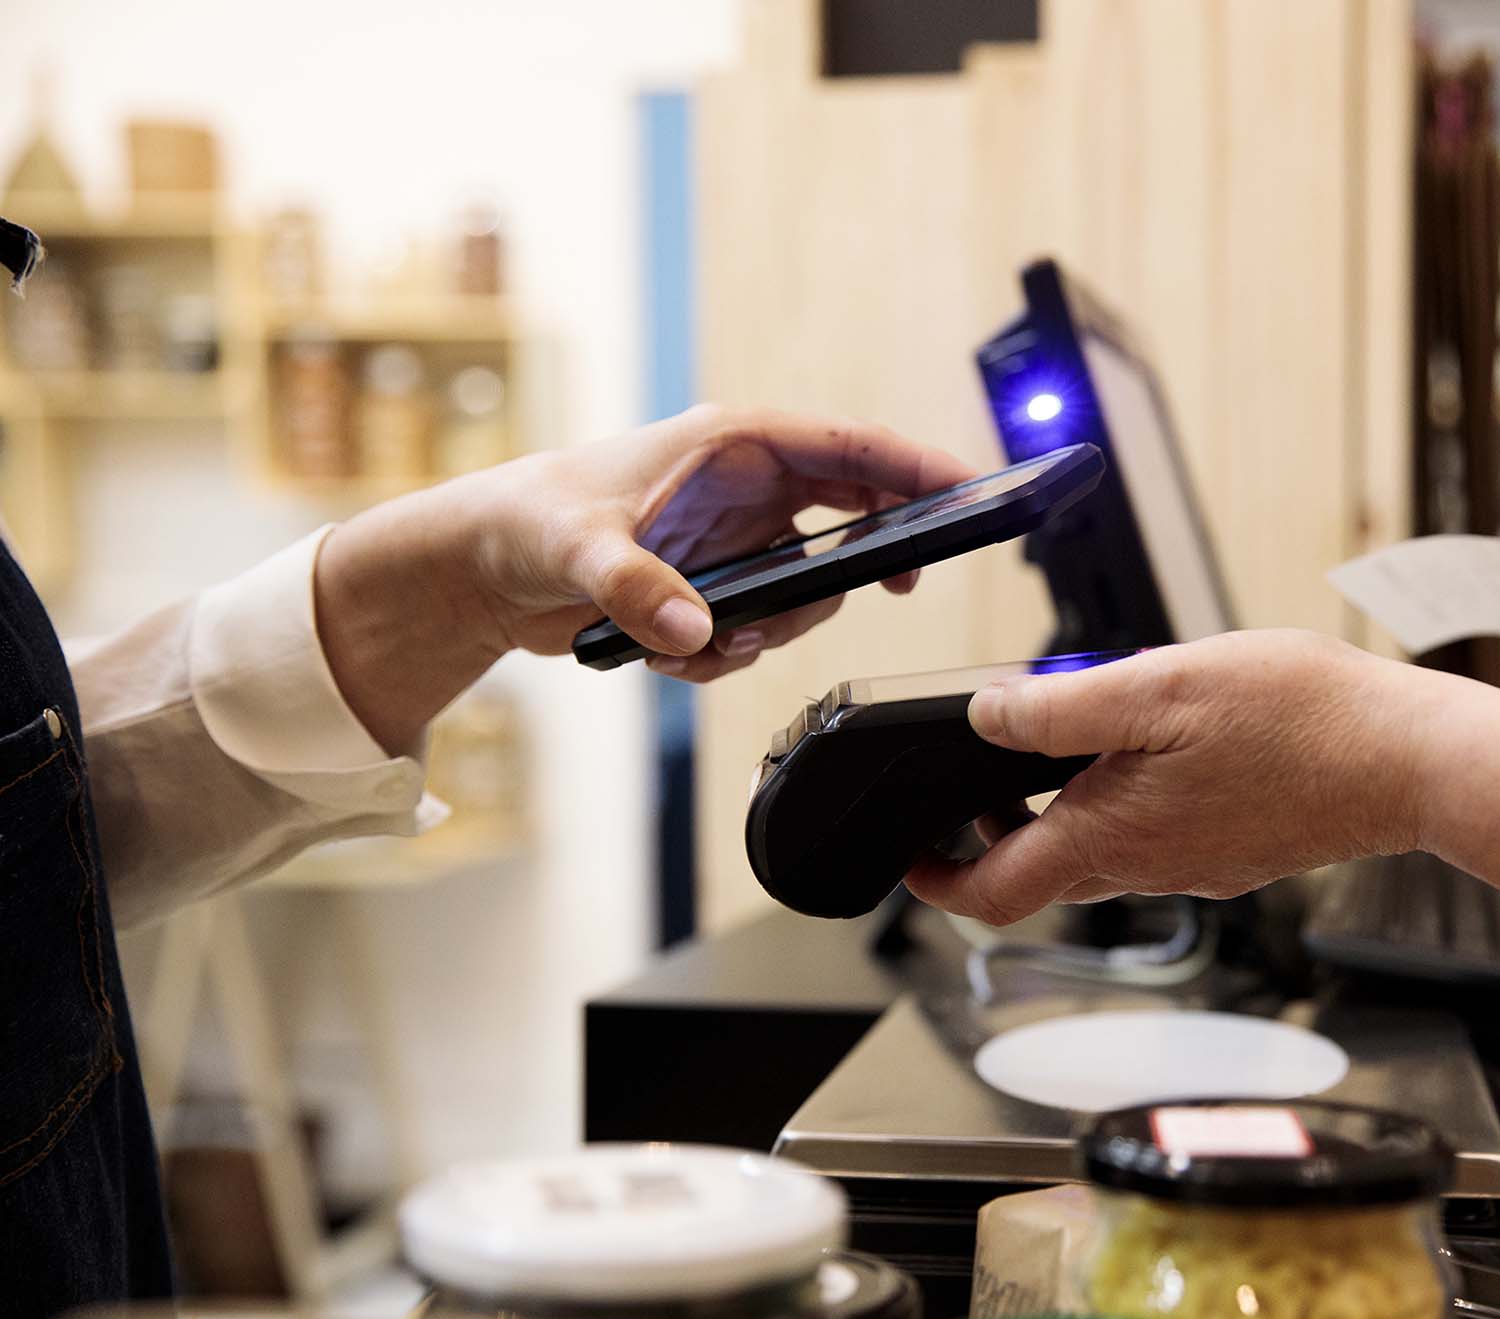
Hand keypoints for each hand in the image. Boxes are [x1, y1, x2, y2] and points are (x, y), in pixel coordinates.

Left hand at [316, 406, 972, 751]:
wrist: (482, 568)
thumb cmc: (525, 521)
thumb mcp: (576, 549)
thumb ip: (636, 588)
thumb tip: (693, 629)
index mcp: (732, 444)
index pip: (853, 446)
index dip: (921, 467)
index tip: (977, 493)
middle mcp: (747, 487)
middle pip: (857, 514)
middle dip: (867, 561)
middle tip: (896, 586)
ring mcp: (738, 537)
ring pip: (811, 591)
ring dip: (770, 629)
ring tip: (702, 640)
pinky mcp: (720, 582)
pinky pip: (762, 629)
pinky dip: (725, 653)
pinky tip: (670, 650)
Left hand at [903, 631, 1437, 924]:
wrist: (1412, 761)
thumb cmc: (1303, 721)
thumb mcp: (1161, 686)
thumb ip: (1062, 708)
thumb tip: (986, 717)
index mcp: (1112, 836)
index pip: (994, 892)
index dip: (938, 880)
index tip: (912, 856)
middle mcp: (1148, 869)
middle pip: (1043, 871)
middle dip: (999, 829)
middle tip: (989, 769)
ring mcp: (1195, 867)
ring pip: (1100, 853)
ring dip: (1066, 809)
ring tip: (1078, 736)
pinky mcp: (1235, 854)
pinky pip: (1155, 840)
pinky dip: (1126, 803)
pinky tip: (1160, 745)